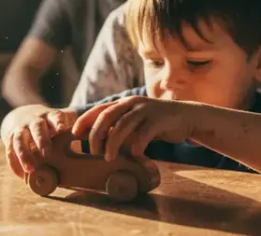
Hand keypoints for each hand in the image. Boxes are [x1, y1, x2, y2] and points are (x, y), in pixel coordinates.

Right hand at [4, 108, 74, 177]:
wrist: (24, 115)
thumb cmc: (51, 123)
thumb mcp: (63, 120)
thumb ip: (76, 127)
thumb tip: (91, 140)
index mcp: (50, 115)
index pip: (55, 116)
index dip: (58, 121)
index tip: (62, 128)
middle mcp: (34, 120)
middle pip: (37, 128)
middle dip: (42, 139)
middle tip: (47, 152)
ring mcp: (21, 129)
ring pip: (20, 140)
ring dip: (24, 155)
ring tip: (31, 169)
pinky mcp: (11, 138)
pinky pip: (10, 150)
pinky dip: (14, 163)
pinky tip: (21, 175)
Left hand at [72, 96, 196, 160]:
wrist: (186, 117)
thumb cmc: (156, 124)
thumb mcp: (135, 123)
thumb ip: (118, 128)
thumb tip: (95, 141)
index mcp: (125, 103)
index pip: (99, 109)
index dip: (85, 121)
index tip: (74, 134)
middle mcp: (133, 103)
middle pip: (107, 116)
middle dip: (96, 135)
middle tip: (93, 151)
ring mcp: (146, 110)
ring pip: (123, 125)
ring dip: (113, 143)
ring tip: (109, 158)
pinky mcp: (159, 119)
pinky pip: (144, 133)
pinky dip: (137, 144)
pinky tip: (135, 154)